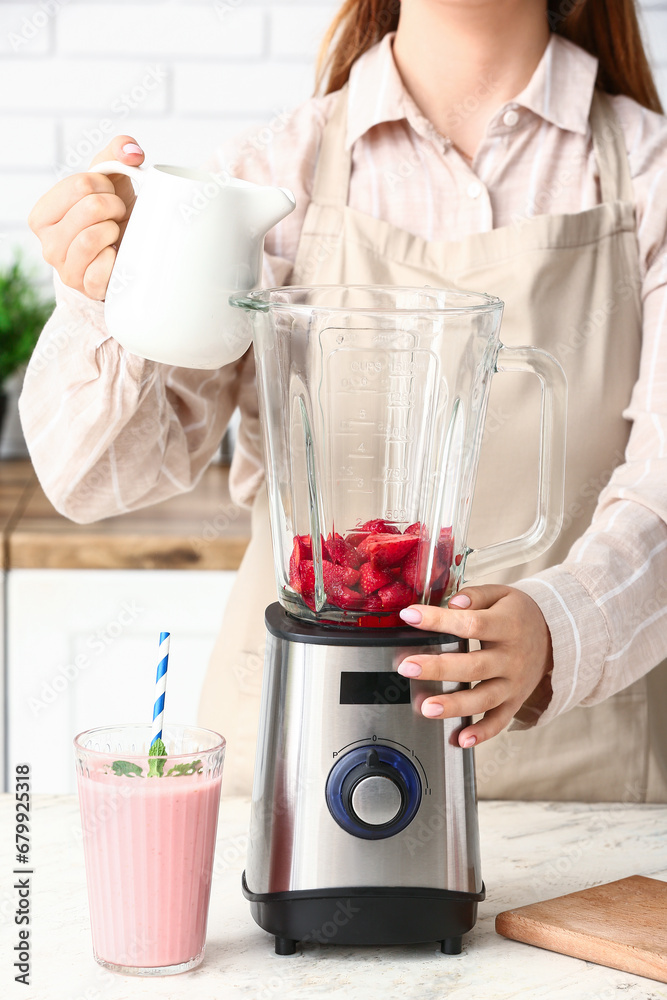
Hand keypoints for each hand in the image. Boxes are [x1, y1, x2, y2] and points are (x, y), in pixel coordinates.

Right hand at [28, 135, 144, 299]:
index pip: (80, 184)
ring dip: (114, 230)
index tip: (109, 196)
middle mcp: (48, 244)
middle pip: (90, 208)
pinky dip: (115, 259)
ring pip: (91, 238)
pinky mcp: (87, 290)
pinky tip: (117, 255)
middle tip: (117, 215)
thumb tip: (132, 153)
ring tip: (117, 232)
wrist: (128, 255)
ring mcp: (66, 270)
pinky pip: (100, 271)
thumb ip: (117, 152)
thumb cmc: (113, 216)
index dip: (105, 186)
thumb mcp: (110, 180)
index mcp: (43, 215)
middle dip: (114, 206)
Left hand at [397, 585, 552, 747]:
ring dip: (454, 706)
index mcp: (508, 626)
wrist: (555, 637)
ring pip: (483, 699)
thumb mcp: (502, 594)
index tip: (410, 616)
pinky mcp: (514, 702)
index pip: (471, 623)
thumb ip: (476, 596)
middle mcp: (512, 658)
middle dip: (438, 669)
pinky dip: (481, 734)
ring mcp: (514, 684)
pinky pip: (498, 721)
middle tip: (407, 667)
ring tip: (427, 707)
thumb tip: (453, 603)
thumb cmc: (519, 614)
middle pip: (473, 667)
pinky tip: (460, 739)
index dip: (439, 620)